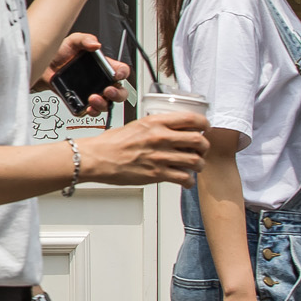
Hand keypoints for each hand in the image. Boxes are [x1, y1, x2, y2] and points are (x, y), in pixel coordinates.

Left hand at [34, 33, 130, 114]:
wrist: (44, 66)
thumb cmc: (60, 53)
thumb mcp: (73, 41)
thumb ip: (85, 39)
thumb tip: (95, 44)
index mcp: (104, 66)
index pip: (121, 70)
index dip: (123, 73)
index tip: (116, 75)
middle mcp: (101, 81)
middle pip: (120, 91)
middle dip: (118, 94)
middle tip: (108, 90)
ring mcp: (92, 92)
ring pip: (107, 104)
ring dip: (103, 104)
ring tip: (93, 98)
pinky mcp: (82, 102)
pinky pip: (91, 111)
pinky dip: (92, 111)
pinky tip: (88, 107)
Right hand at [77, 113, 205, 186]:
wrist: (96, 158)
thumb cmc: (111, 143)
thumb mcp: (136, 125)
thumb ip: (155, 126)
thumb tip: (169, 129)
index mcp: (156, 122)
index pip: (192, 119)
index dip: (204, 124)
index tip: (204, 129)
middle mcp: (161, 138)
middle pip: (199, 141)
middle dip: (204, 147)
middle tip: (201, 150)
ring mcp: (160, 157)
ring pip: (196, 161)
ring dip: (199, 165)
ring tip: (194, 166)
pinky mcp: (157, 174)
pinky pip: (185, 178)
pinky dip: (189, 181)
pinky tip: (185, 179)